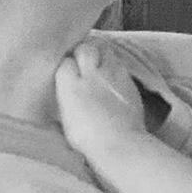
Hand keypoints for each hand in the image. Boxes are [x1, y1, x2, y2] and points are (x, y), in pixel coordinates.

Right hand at [55, 39, 144, 156]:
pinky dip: (115, 68)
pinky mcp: (129, 81)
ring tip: (99, 64)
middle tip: (81, 60)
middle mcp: (91, 74)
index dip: (66, 66)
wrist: (120, 145)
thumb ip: (63, 103)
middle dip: (82, 51)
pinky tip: (113, 78)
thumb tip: (62, 98)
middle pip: (85, 48)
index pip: (65, 62)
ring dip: (101, 54)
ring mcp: (113, 75)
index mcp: (70, 86)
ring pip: (106, 51)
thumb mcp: (66, 122)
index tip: (66, 72)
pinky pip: (120, 65)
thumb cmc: (88, 140)